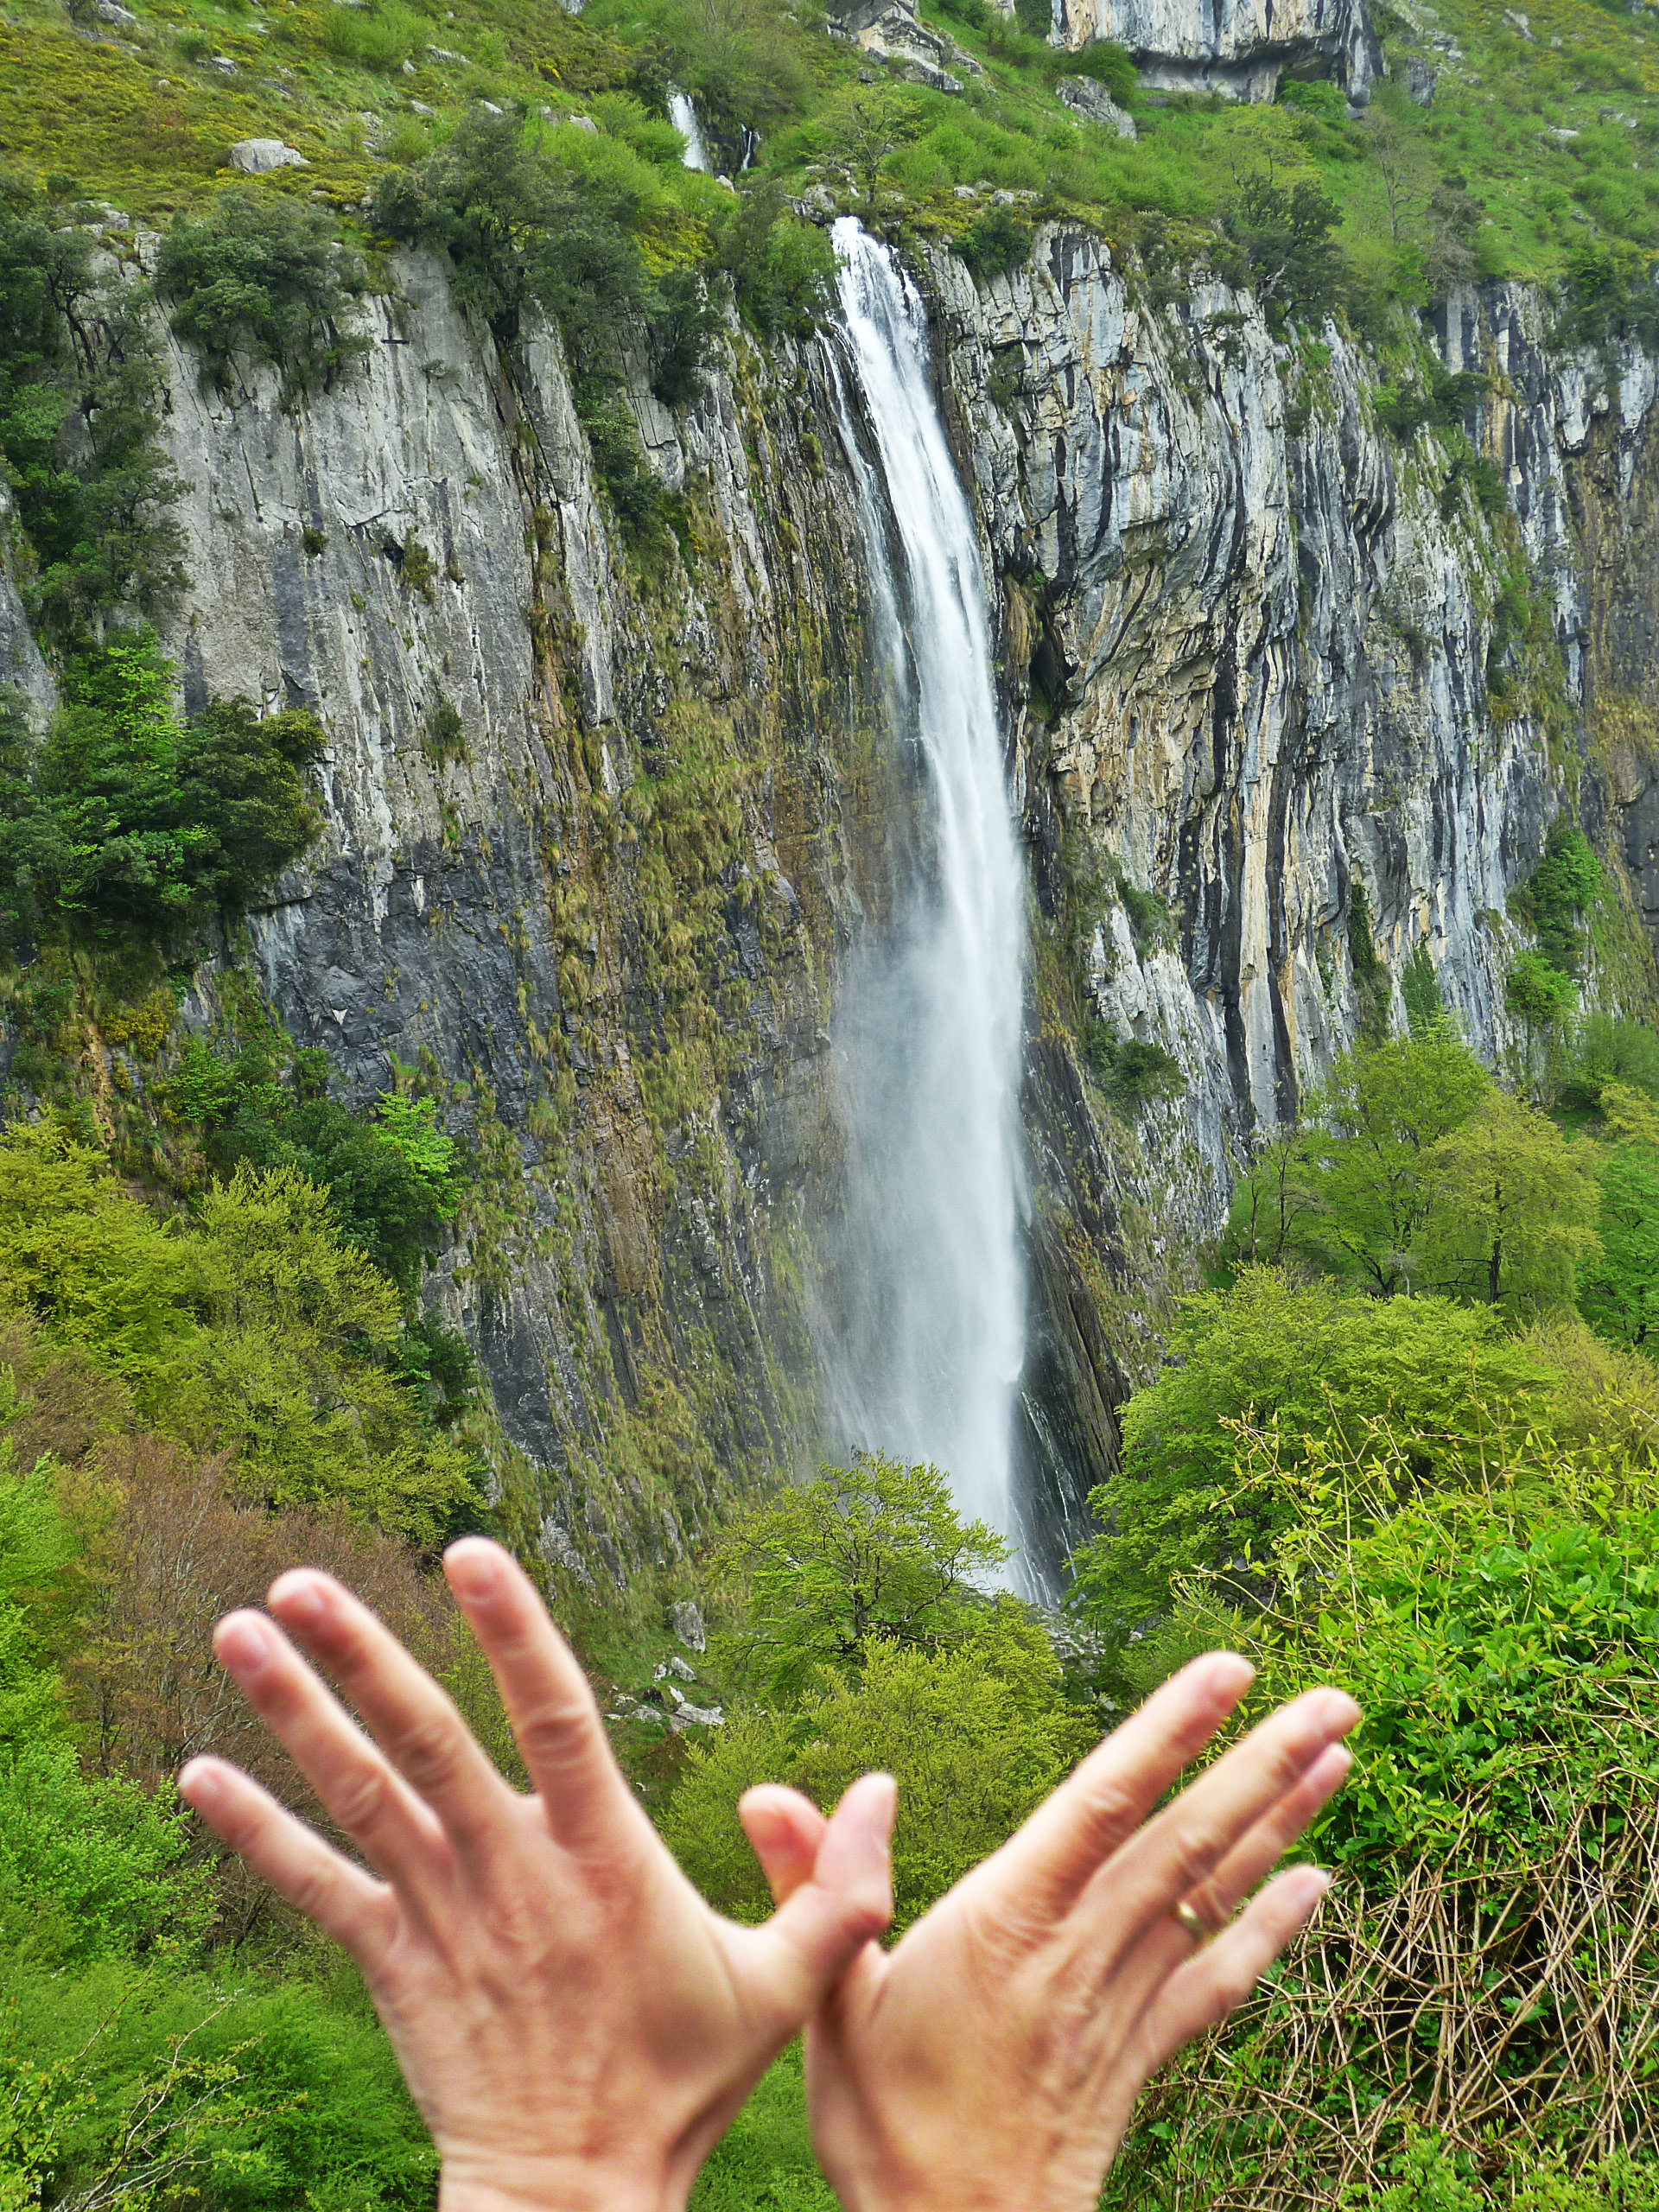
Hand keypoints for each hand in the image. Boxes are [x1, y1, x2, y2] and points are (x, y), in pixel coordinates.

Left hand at [178, 1538, 896, 2211]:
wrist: (573, 2199)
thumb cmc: (680, 2083)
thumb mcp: (785, 1986)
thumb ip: (837, 1884)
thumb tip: (884, 1787)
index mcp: (605, 1858)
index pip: (558, 1718)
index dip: (515, 1631)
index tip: (469, 1552)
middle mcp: (511, 1871)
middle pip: (427, 1743)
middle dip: (361, 1656)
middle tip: (299, 1578)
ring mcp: (441, 1917)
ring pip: (358, 1797)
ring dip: (293, 1711)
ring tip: (235, 1629)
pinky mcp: (391, 1964)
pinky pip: (313, 1888)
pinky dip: (254, 1830)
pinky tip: (196, 1774)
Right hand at [742, 1653, 1356, 2211]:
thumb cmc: (883, 2125)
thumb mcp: (827, 1998)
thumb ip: (813, 1883)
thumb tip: (769, 1792)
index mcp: (1008, 1921)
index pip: (1103, 1802)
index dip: (1168, 1732)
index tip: (1230, 1671)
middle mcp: (1081, 1950)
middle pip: (1185, 1839)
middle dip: (1262, 1762)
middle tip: (1340, 1699)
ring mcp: (1121, 2001)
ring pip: (1213, 1894)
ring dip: (1281, 1820)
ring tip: (1342, 1754)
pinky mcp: (1141, 2051)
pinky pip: (1218, 1978)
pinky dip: (1272, 1927)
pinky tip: (1319, 1883)